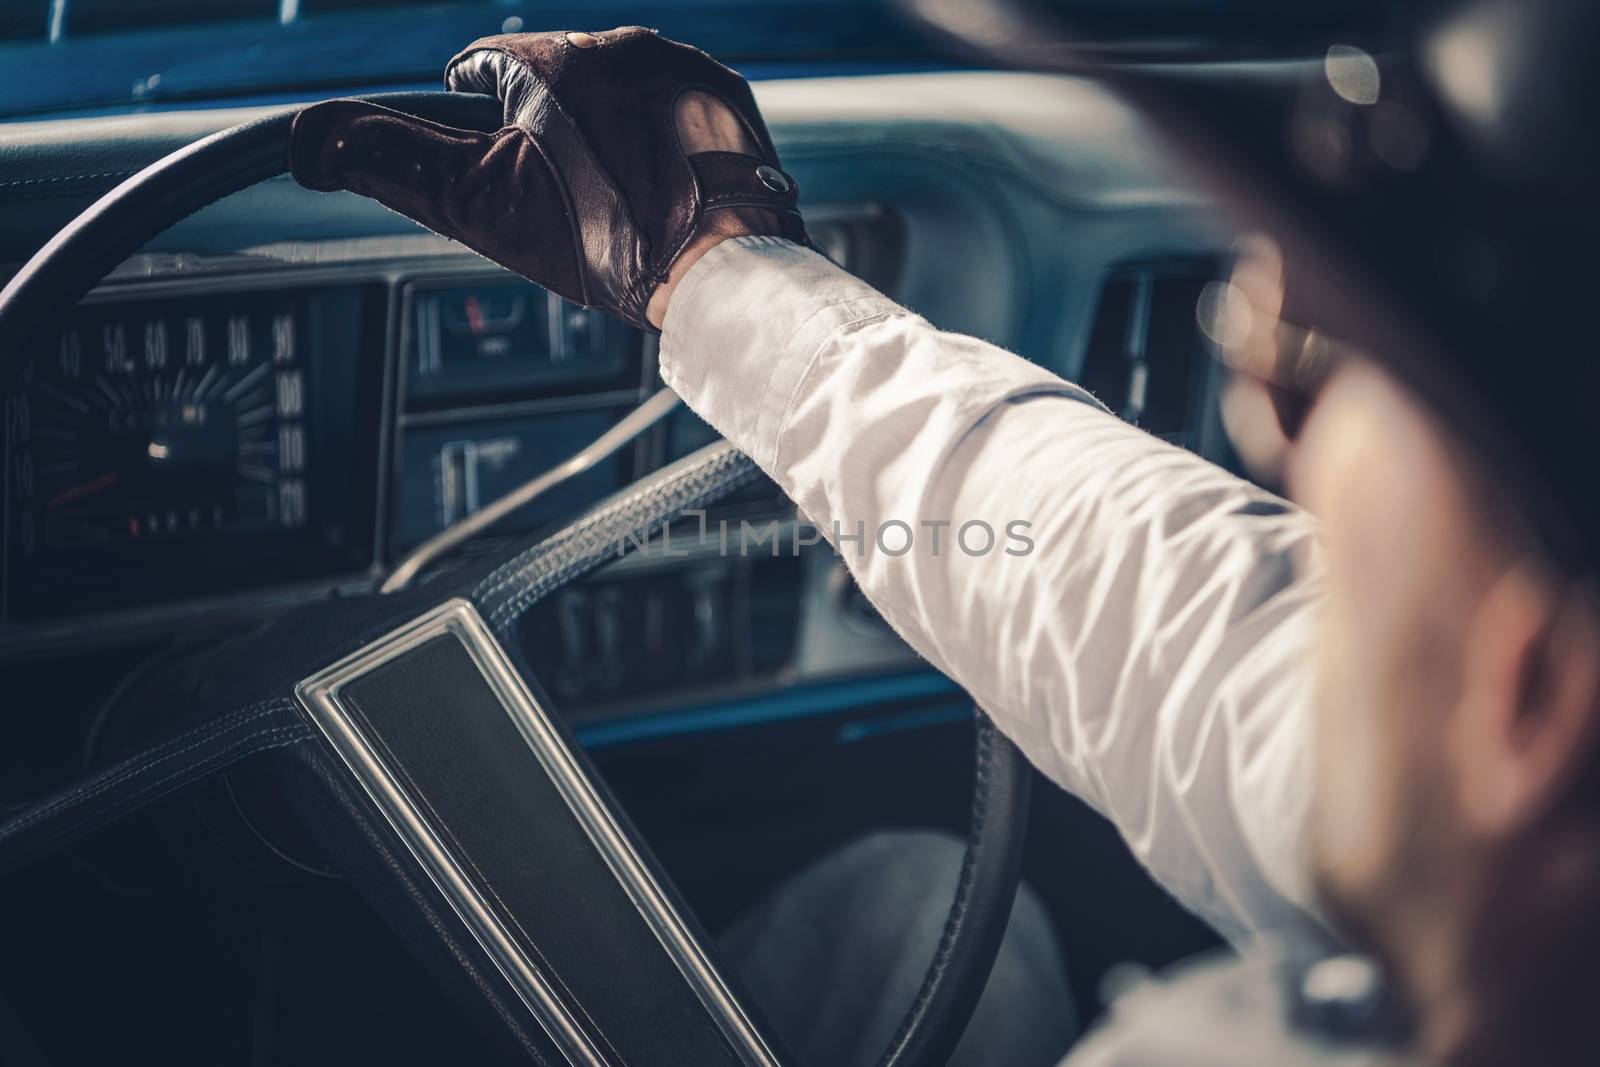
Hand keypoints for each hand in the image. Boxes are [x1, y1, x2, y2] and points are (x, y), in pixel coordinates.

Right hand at [289, 27, 804, 331]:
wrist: (720, 274)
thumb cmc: (600, 245)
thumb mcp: (477, 205)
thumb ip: (388, 160)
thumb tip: (309, 138)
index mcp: (553, 59)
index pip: (486, 67)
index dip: (479, 117)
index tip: (493, 154)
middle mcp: (622, 44)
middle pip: (556, 78)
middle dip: (547, 127)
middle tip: (559, 193)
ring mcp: (682, 65)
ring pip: (617, 89)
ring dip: (605, 129)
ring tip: (611, 196)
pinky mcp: (726, 93)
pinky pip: (674, 104)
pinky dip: (660, 137)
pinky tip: (659, 184)